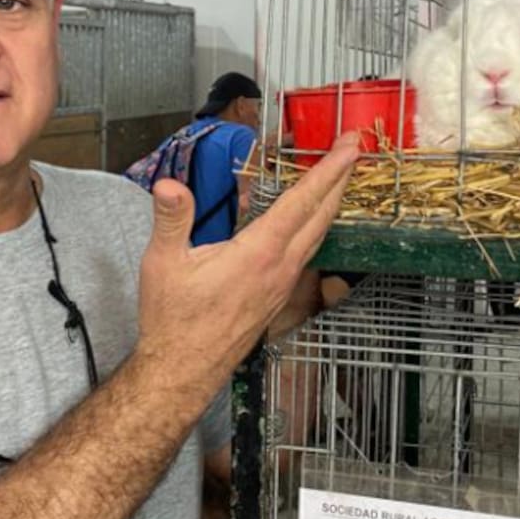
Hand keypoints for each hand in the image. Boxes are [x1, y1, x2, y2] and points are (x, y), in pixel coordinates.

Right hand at [136, 132, 358, 389]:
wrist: (184, 370)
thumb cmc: (174, 321)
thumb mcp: (164, 264)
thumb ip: (171, 220)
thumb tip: (170, 186)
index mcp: (259, 254)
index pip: (301, 203)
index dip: (327, 171)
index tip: (348, 148)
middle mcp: (281, 268)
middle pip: (321, 216)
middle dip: (340, 178)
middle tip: (355, 148)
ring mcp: (284, 284)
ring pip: (317, 235)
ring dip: (331, 201)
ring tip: (339, 176)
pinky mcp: (279, 295)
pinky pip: (307, 251)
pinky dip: (315, 225)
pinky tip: (309, 219)